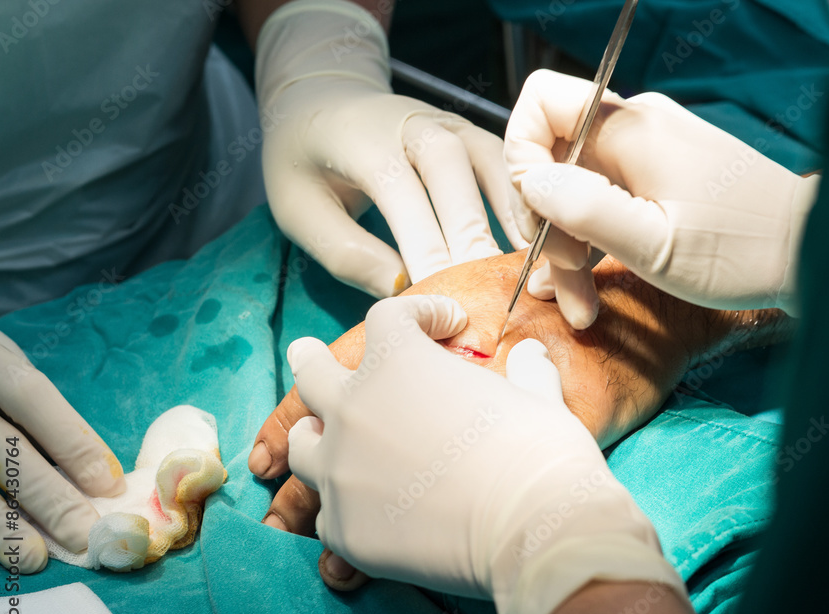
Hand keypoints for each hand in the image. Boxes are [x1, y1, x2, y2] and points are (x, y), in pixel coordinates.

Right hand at [0, 326, 124, 572]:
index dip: (71, 443)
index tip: (109, 486)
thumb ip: (39, 408)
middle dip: (48, 498)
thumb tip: (93, 467)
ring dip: (2, 525)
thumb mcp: (5, 363)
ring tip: (34, 558)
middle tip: (85, 536)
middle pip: (4, 451)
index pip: (32, 398)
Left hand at [255, 0, 523, 298]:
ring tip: (524, 270)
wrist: (321, 102)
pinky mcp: (472, 135)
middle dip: (470, 234)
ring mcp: (449, 124)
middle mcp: (412, 122)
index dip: (422, 245)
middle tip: (483, 293)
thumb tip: (403, 290)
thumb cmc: (304, 164)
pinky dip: (522, 204)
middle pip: (452, 171)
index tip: (439, 296)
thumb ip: (346, 251)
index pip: (400, 191)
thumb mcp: (297, 210)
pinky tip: (531, 247)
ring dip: (509, 217)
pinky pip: (506, 167)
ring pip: (490, 162)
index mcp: (361, 139)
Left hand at [284, 295, 686, 613]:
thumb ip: (527, 373)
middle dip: (310, 359)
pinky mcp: (345, 528)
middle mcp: (355, 409)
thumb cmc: (538, 453)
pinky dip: (346, 508)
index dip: (420, 314)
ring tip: (320, 439)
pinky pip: (329, 514)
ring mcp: (341, 471)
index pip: (389, 318)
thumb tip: (531, 355)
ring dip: (315, 438)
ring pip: (302, 445)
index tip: (448, 324)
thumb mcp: (539, 397)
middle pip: (312, 372)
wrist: (531, 528)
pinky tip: (368, 514)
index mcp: (399, 362)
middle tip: (304, 352)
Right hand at [504, 69, 819, 326]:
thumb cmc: (741, 252)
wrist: (810, 253)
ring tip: (580, 306)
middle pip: (553, 159)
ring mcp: (649, 152)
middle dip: (546, 224)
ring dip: (568, 247)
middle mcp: (636, 128)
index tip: (536, 219)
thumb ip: (584, 208)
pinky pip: (605, 201)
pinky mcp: (660, 178)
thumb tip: (529, 181)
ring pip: (575, 188)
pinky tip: (591, 291)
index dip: (519, 157)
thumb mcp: (653, 245)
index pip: (540, 103)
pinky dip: (593, 243)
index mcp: (631, 130)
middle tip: (562, 284)